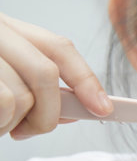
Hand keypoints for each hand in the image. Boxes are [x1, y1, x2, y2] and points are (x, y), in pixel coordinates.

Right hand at [0, 12, 112, 138]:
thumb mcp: (3, 77)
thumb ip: (34, 87)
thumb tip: (70, 111)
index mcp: (7, 29)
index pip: (58, 48)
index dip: (85, 80)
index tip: (103, 109)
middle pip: (47, 73)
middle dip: (48, 113)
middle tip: (27, 131)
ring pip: (23, 97)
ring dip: (14, 123)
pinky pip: (5, 105)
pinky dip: (0, 125)